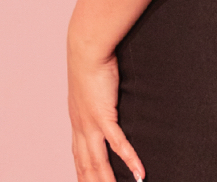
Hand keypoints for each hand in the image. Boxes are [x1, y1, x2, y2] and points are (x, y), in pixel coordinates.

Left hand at [67, 41, 144, 181]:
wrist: (86, 47)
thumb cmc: (89, 58)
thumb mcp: (89, 81)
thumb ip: (96, 92)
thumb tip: (103, 92)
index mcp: (77, 120)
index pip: (78, 156)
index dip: (82, 174)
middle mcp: (81, 126)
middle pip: (85, 166)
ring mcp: (91, 123)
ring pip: (98, 162)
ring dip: (108, 181)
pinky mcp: (104, 115)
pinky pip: (118, 144)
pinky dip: (129, 160)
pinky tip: (139, 174)